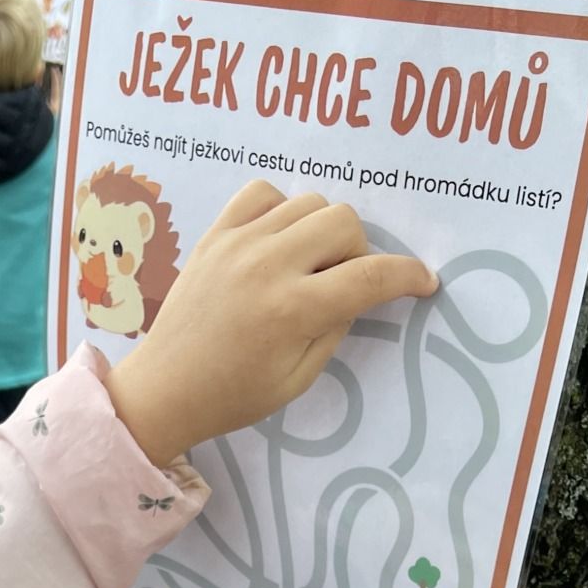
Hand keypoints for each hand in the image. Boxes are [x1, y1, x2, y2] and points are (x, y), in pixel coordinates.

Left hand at [106, 184, 437, 468]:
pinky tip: (276, 241)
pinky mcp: (215, 233)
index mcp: (291, 311)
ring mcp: (238, 243)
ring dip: (322, 231)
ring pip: (310, 202)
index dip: (407, 276)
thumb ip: (335, 328)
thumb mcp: (297, 378)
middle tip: (341, 283)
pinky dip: (281, 209)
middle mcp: (267, 266)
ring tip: (306, 266)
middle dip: (358, 251)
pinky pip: (263, 192)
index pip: (369, 277)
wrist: (164, 388)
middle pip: (344, 222)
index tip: (424, 281)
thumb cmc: (233, 395)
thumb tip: (358, 290)